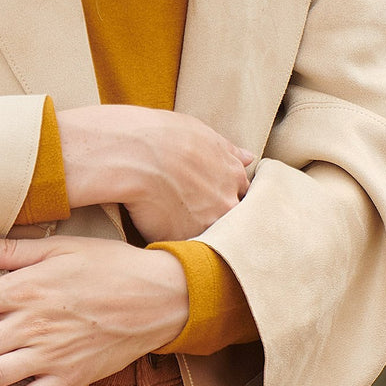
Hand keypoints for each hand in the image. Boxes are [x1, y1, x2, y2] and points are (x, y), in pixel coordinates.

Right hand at [57, 104, 252, 241]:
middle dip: (217, 222)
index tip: (211, 201)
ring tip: (175, 227)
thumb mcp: (204, 136)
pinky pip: (184, 249)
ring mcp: (207, 225)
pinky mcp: (182, 241)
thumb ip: (228, 152)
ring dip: (199, 236)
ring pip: (210, 239)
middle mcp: (227, 203)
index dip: (226, 200)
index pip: (242, 197)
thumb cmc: (165, 138)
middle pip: (230, 221)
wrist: (135, 156)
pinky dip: (176, 244)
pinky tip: (163, 234)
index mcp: (234, 176)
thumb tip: (250, 158)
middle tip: (194, 217)